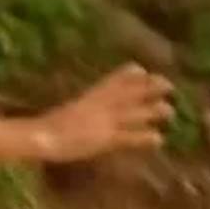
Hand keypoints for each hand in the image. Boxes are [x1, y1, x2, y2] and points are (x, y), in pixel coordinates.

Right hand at [34, 62, 174, 162]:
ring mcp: (103, 121)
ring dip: (152, 110)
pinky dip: (144, 137)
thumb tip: (76, 112)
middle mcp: (98, 106)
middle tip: (168, 84)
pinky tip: (158, 139)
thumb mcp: (62, 114)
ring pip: (133, 112)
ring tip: (170, 110)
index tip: (140, 69)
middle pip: (127, 93)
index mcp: (86, 98)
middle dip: (148, 88)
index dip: (126, 75)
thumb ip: (76, 111)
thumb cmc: (42, 128)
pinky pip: (129, 137)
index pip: (109, 82)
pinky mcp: (105, 138)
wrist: (39, 136)